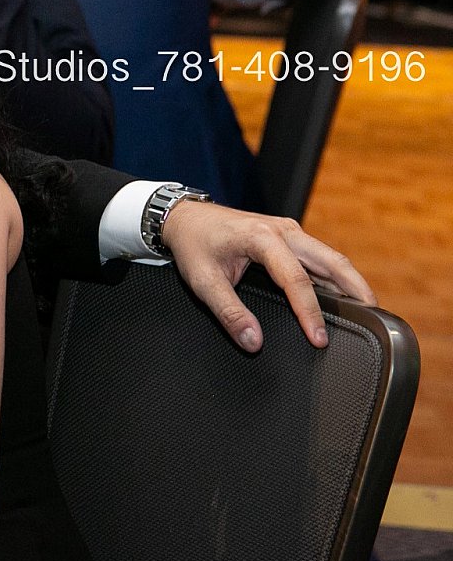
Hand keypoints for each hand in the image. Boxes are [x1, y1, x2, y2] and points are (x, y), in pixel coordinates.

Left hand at [162, 200, 375, 352]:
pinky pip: (320, 257)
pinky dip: (336, 276)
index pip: (296, 280)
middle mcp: (282, 231)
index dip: (311, 313)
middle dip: (355, 290)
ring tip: (367, 311)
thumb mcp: (203, 282)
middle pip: (332, 261)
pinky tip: (343, 296)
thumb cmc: (193, 245)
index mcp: (261, 238)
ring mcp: (289, 231)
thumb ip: (229, 313)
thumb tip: (254, 342)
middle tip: (375, 320)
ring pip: (330, 257)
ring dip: (350, 282)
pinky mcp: (289, 236)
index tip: (320, 339)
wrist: (185, 218)